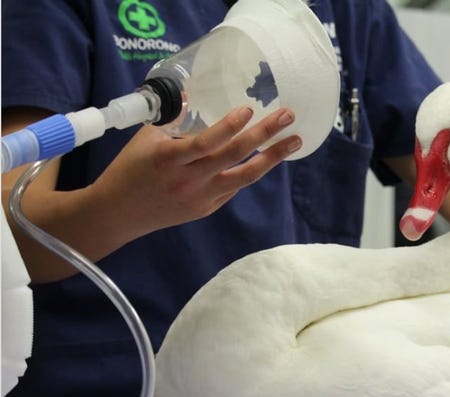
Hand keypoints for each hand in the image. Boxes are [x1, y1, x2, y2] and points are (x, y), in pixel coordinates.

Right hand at [93, 106, 300, 238]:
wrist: (119, 213)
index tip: (248, 109)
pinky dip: (249, 170)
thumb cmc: (130, 169)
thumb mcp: (146, 138)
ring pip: (245, 177)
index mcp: (169, 159)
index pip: (206, 143)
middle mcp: (188, 180)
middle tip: (287, 117)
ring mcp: (200, 198)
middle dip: (264, 135)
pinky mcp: (207, 209)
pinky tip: (265, 157)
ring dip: (273, 158)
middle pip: (234, 157)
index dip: (229, 127)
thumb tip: (194, 94)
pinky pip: (234, 187)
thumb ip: (173, 119)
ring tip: (294, 141)